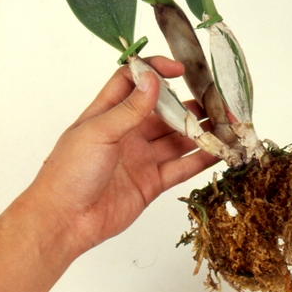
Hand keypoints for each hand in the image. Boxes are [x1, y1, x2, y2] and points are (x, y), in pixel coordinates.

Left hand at [29, 56, 217, 256]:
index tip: (180, 70)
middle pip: (166, 112)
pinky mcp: (152, 183)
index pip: (135, 81)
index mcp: (110, 113)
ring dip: (201, 131)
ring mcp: (142, 158)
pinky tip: (219, 151)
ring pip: (178, 139)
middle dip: (190, 105)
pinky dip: (201, 159)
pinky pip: (181, 167)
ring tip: (227, 124)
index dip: (156, 71)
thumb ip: (129, 108)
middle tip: (217, 100)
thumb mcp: (98, 132)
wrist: (64, 221)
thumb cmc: (69, 172)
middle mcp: (129, 133)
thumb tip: (153, 79)